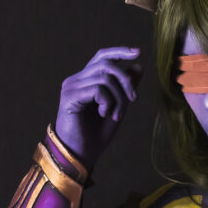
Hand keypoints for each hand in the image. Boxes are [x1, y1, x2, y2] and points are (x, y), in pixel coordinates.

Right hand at [55, 46, 141, 167]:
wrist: (81, 155)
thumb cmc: (96, 135)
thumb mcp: (117, 108)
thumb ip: (125, 89)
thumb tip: (138, 66)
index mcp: (86, 80)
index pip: (102, 57)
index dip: (119, 52)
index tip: (138, 53)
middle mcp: (76, 80)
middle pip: (106, 64)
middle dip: (126, 80)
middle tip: (133, 99)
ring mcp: (71, 87)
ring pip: (105, 77)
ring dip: (118, 97)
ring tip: (116, 115)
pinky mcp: (69, 97)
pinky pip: (98, 89)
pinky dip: (108, 102)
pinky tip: (104, 115)